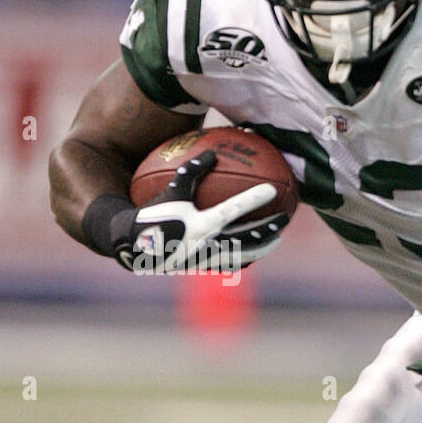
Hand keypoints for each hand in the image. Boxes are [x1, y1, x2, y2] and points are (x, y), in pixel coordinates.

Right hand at [119, 150, 278, 272]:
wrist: (135, 246)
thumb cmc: (153, 213)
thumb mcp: (172, 190)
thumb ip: (191, 170)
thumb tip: (213, 155)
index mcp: (202, 224)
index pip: (234, 209)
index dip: (255, 199)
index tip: (272, 190)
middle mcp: (209, 244)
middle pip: (249, 238)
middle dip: (270, 228)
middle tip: (286, 218)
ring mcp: (209, 259)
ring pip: (244, 255)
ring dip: (263, 246)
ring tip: (276, 239)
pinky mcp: (205, 267)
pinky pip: (231, 263)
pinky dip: (245, 257)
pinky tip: (253, 252)